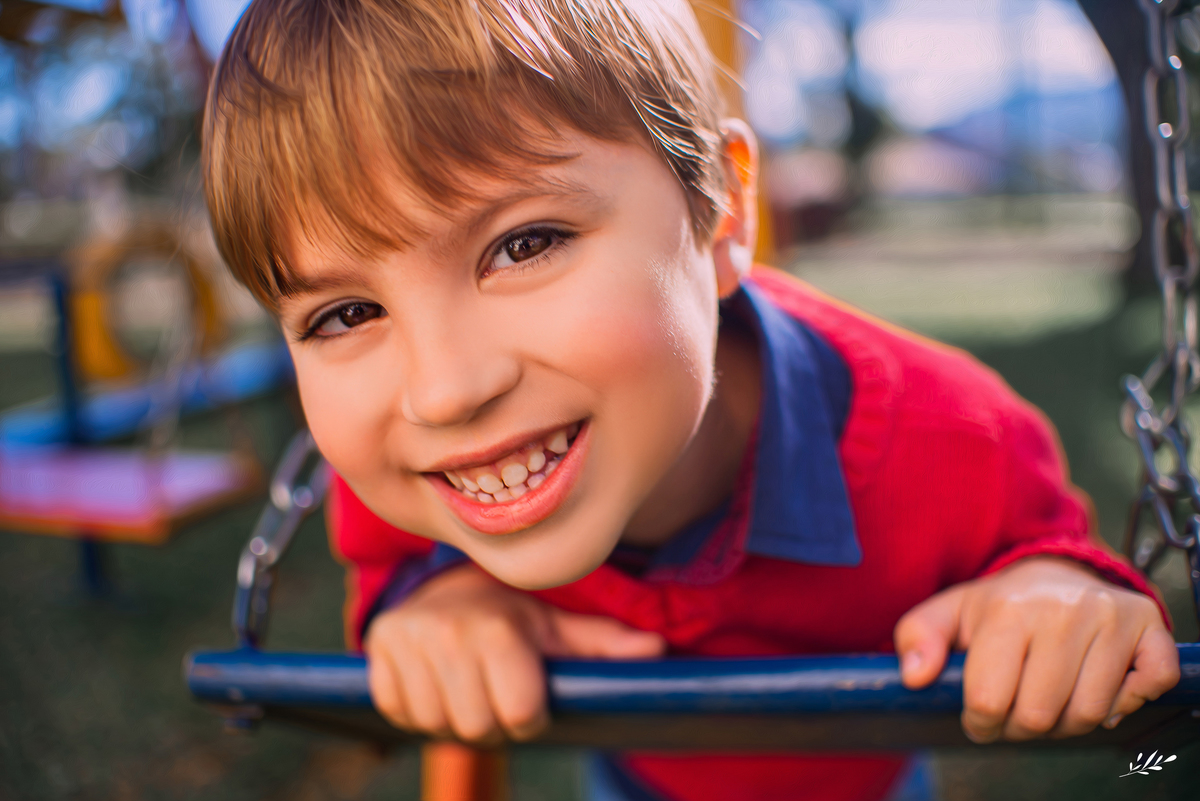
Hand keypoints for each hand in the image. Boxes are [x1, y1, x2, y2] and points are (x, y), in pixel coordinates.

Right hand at [364, 562, 665, 743]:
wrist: (443, 588)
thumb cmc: (512, 616)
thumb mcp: (557, 627)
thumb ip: (603, 644)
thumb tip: (658, 653)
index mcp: (497, 628)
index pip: (519, 714)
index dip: (528, 716)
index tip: (526, 696)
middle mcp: (446, 631)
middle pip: (476, 728)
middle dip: (491, 722)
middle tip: (493, 692)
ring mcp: (405, 641)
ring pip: (433, 725)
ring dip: (452, 718)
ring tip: (464, 685)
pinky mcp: (374, 650)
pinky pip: (397, 712)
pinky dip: (416, 708)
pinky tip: (433, 681)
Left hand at [893, 556, 1178, 742]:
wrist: (1055, 573)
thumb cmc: (999, 607)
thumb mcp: (949, 614)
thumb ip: (918, 638)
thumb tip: (915, 676)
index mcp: (1008, 610)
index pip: (990, 701)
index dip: (981, 722)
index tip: (981, 714)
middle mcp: (1064, 609)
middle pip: (1040, 716)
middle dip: (1021, 726)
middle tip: (1017, 707)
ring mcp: (1111, 616)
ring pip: (1090, 714)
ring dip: (1068, 722)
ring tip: (1051, 697)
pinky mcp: (1148, 625)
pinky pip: (1149, 686)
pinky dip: (1127, 702)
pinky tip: (1101, 686)